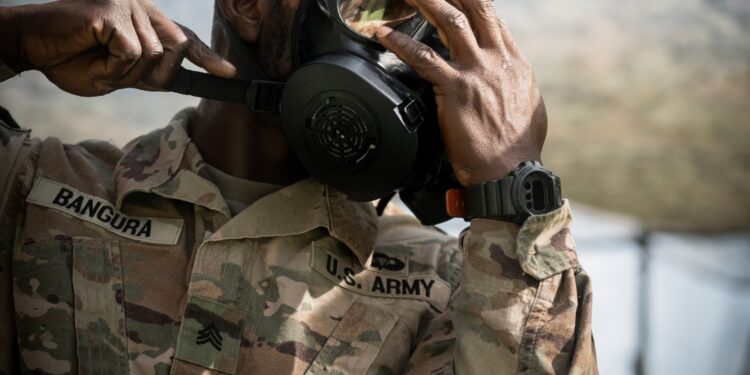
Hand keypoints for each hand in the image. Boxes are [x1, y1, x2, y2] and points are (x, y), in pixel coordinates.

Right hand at [0, 0, 234, 95]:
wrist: (31, 45)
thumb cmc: (69, 59)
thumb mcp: (116, 72)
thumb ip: (146, 73)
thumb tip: (173, 80)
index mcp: (146, 20)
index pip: (185, 39)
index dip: (207, 58)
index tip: (229, 73)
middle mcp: (142, 7)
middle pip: (178, 49)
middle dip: (155, 76)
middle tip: (117, 76)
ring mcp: (129, 5)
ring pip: (154, 56)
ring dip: (125, 74)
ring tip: (98, 65)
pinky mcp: (113, 10)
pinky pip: (132, 53)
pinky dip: (113, 68)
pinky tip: (93, 59)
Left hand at [376, 0, 546, 186]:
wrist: (511, 171)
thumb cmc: (517, 147)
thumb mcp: (527, 106)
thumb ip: (513, 85)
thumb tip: (507, 80)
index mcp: (515, 63)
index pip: (494, 19)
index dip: (474, 1)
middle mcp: (498, 60)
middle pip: (475, 8)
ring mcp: (477, 72)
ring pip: (450, 22)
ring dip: (426, 2)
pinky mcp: (456, 89)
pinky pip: (423, 58)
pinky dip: (399, 42)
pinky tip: (382, 33)